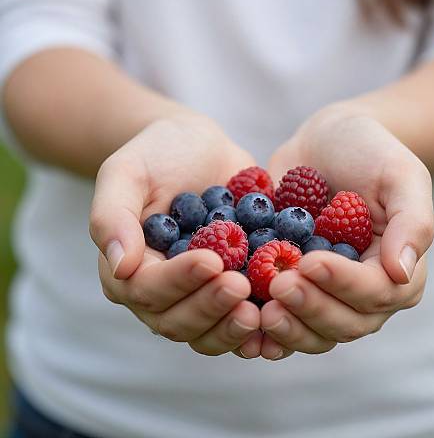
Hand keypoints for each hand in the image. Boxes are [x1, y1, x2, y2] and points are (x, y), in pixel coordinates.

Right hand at [90, 115, 261, 357]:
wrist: (199, 147)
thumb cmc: (157, 154)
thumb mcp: (126, 173)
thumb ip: (112, 217)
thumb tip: (120, 267)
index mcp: (129, 268)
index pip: (148, 289)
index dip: (180, 280)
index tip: (213, 260)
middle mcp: (161, 290)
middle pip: (177, 320)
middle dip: (210, 307)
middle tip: (241, 287)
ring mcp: (196, 293)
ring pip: (207, 331)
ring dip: (231, 327)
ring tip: (259, 311)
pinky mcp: (227, 287)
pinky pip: (236, 318)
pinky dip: (255, 328)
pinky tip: (275, 320)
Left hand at [260, 111, 433, 358]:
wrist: (325, 143)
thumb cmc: (368, 151)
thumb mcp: (399, 174)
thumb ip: (412, 222)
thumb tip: (402, 273)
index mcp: (397, 270)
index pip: (375, 292)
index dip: (343, 283)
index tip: (310, 262)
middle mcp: (366, 292)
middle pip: (344, 322)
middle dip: (311, 307)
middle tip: (279, 285)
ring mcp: (328, 293)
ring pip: (314, 331)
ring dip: (289, 326)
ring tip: (261, 309)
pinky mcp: (297, 286)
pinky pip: (286, 318)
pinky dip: (268, 330)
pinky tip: (247, 323)